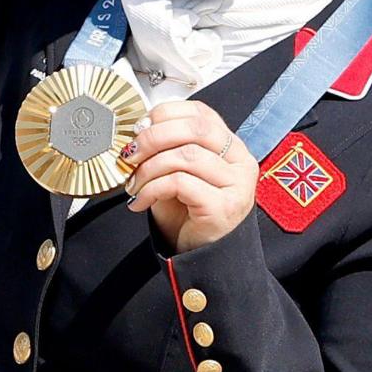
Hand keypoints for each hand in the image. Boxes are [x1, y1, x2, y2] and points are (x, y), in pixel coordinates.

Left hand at [124, 100, 256, 251]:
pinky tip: (141, 201)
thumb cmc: (188, 215)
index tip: (141, 126)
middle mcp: (241, 163)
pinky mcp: (223, 207)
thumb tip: (139, 129)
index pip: (201, 113)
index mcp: (232, 148)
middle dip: (154, 136)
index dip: (166, 113)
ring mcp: (236, 186)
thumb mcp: (177, 173)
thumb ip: (167, 148)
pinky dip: (151, 189)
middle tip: (130, 153)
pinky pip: (179, 183)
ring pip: (185, 155)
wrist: (200, 258)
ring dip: (149, 167)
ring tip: (134, 184)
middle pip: (195, 129)